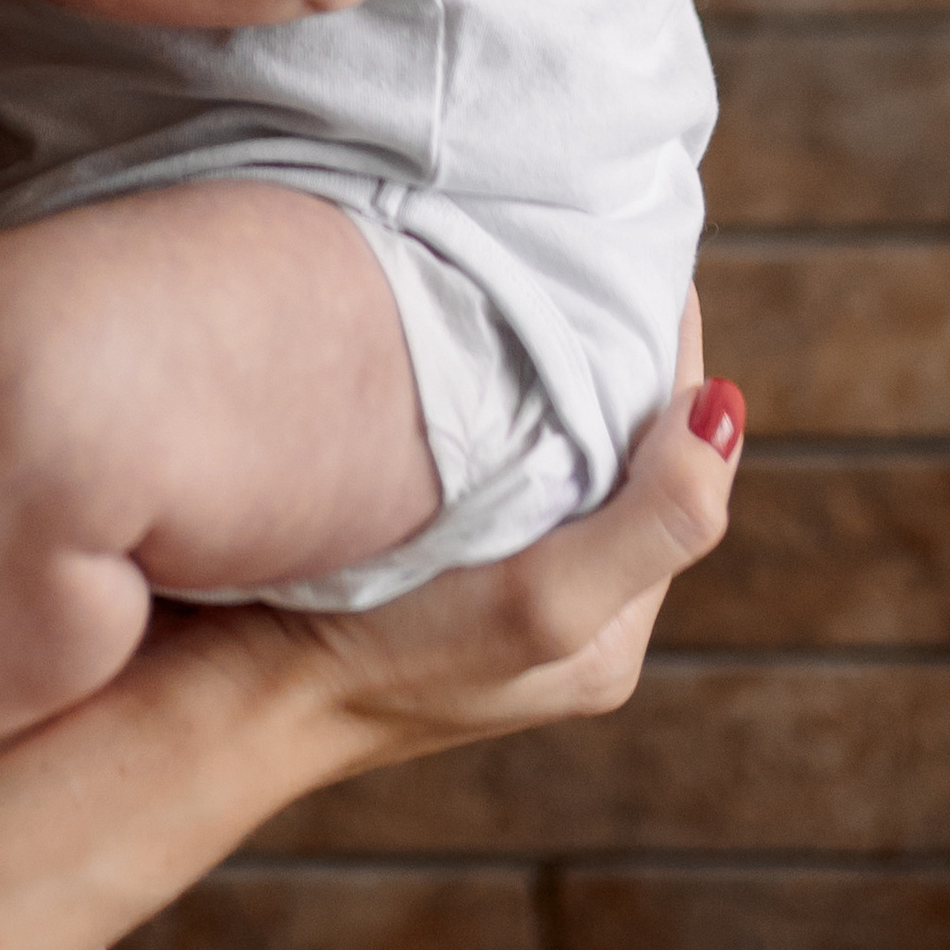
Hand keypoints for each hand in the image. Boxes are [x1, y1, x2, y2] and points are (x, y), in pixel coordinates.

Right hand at [262, 292, 740, 771]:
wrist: (222, 702)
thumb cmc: (382, 661)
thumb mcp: (542, 601)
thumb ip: (653, 521)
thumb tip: (727, 409)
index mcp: (614, 625)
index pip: (677, 462)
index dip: (668, 360)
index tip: (646, 260)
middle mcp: (564, 602)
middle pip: (617, 452)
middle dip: (609, 357)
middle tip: (586, 248)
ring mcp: (487, 576)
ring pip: (546, 445)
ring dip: (542, 370)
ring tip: (529, 273)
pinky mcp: (418, 550)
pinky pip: (480, 452)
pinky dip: (483, 395)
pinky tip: (456, 343)